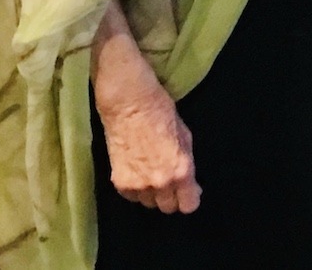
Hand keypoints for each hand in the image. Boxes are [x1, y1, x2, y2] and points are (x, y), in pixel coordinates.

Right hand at [96, 76, 200, 213]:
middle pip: (168, 208)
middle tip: (166, 179)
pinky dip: (135, 188)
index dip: (188, 198)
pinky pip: (131, 197)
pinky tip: (135, 170)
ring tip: (149, 172)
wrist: (128, 103)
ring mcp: (138, 185)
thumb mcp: (185, 137)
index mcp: (181, 171)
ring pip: (148, 203)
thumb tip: (191, 185)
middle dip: (170, 196)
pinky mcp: (120, 183)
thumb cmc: (161, 112)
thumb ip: (187, 165)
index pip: (189, 205)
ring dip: (151, 193)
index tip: (186, 191)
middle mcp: (161, 183)